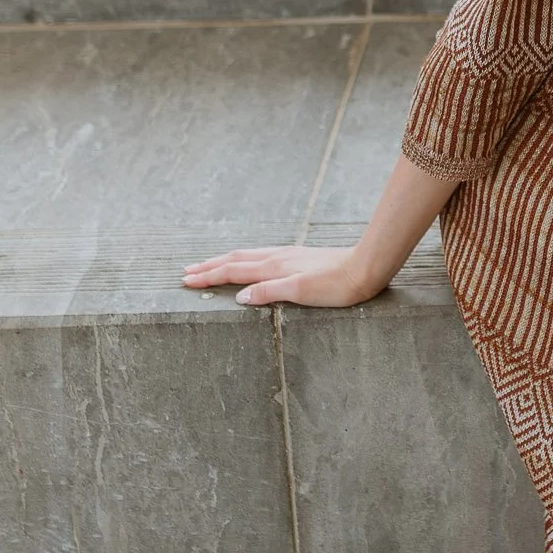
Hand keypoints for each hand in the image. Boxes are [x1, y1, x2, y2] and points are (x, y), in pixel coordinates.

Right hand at [181, 246, 382, 306]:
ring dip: (225, 260)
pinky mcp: (299, 258)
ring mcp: (288, 256)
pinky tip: (251, 261)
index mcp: (273, 267)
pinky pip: (262, 256)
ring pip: (248, 256)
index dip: (208, 276)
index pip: (233, 271)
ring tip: (210, 263)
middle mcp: (277, 258)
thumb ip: (269, 292)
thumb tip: (239, 297)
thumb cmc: (336, 284)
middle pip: (235, 260)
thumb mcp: (300, 291)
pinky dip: (246, 259)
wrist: (366, 267)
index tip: (186, 280)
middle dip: (210, 266)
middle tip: (187, 271)